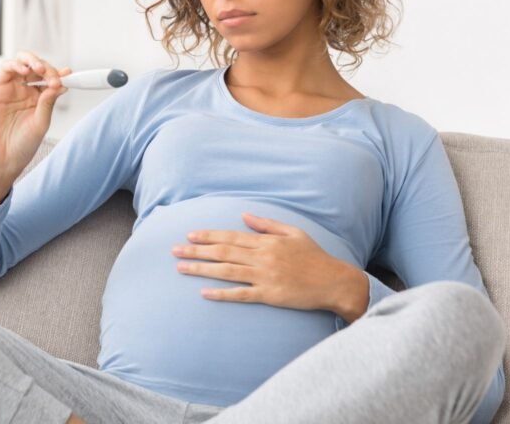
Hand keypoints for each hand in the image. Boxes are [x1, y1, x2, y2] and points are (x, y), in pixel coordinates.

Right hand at [0, 51, 71, 208]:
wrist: (3, 158)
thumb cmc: (23, 144)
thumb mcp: (41, 123)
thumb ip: (48, 102)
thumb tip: (61, 84)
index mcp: (40, 97)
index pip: (50, 78)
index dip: (59, 74)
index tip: (68, 75)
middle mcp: (26, 90)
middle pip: (37, 66)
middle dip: (47, 67)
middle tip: (52, 76)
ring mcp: (12, 88)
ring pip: (22, 62)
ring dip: (32, 61)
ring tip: (40, 70)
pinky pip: (6, 69)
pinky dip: (16, 65)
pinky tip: (25, 71)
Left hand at [171, 212, 368, 319]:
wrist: (335, 282)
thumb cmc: (314, 257)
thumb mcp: (294, 233)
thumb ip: (267, 224)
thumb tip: (244, 215)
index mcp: (267, 241)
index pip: (231, 236)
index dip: (208, 235)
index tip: (189, 235)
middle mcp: (263, 257)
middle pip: (223, 252)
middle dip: (196, 250)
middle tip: (174, 250)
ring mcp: (265, 276)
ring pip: (226, 271)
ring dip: (202, 269)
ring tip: (181, 268)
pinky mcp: (270, 295)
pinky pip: (241, 294)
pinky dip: (222, 294)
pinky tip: (204, 293)